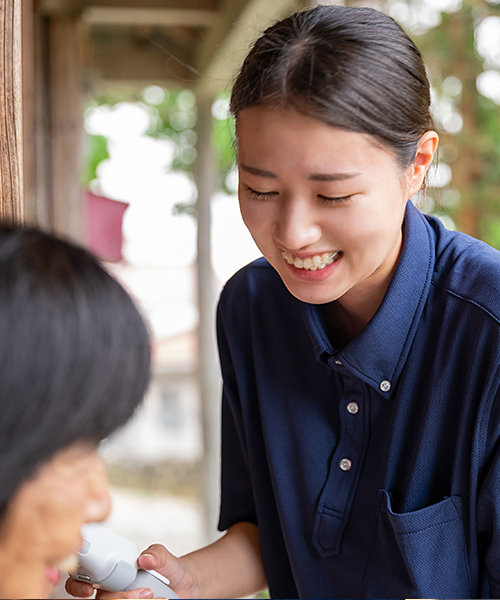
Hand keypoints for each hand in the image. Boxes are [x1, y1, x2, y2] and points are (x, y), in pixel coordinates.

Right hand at [65, 544, 194, 598]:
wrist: (186, 585)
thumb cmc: (169, 569)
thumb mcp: (165, 557)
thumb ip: (156, 554)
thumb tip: (145, 558)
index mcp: (110, 573)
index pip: (82, 579)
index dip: (78, 586)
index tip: (89, 589)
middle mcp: (110, 592)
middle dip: (119, 598)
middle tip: (146, 593)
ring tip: (157, 597)